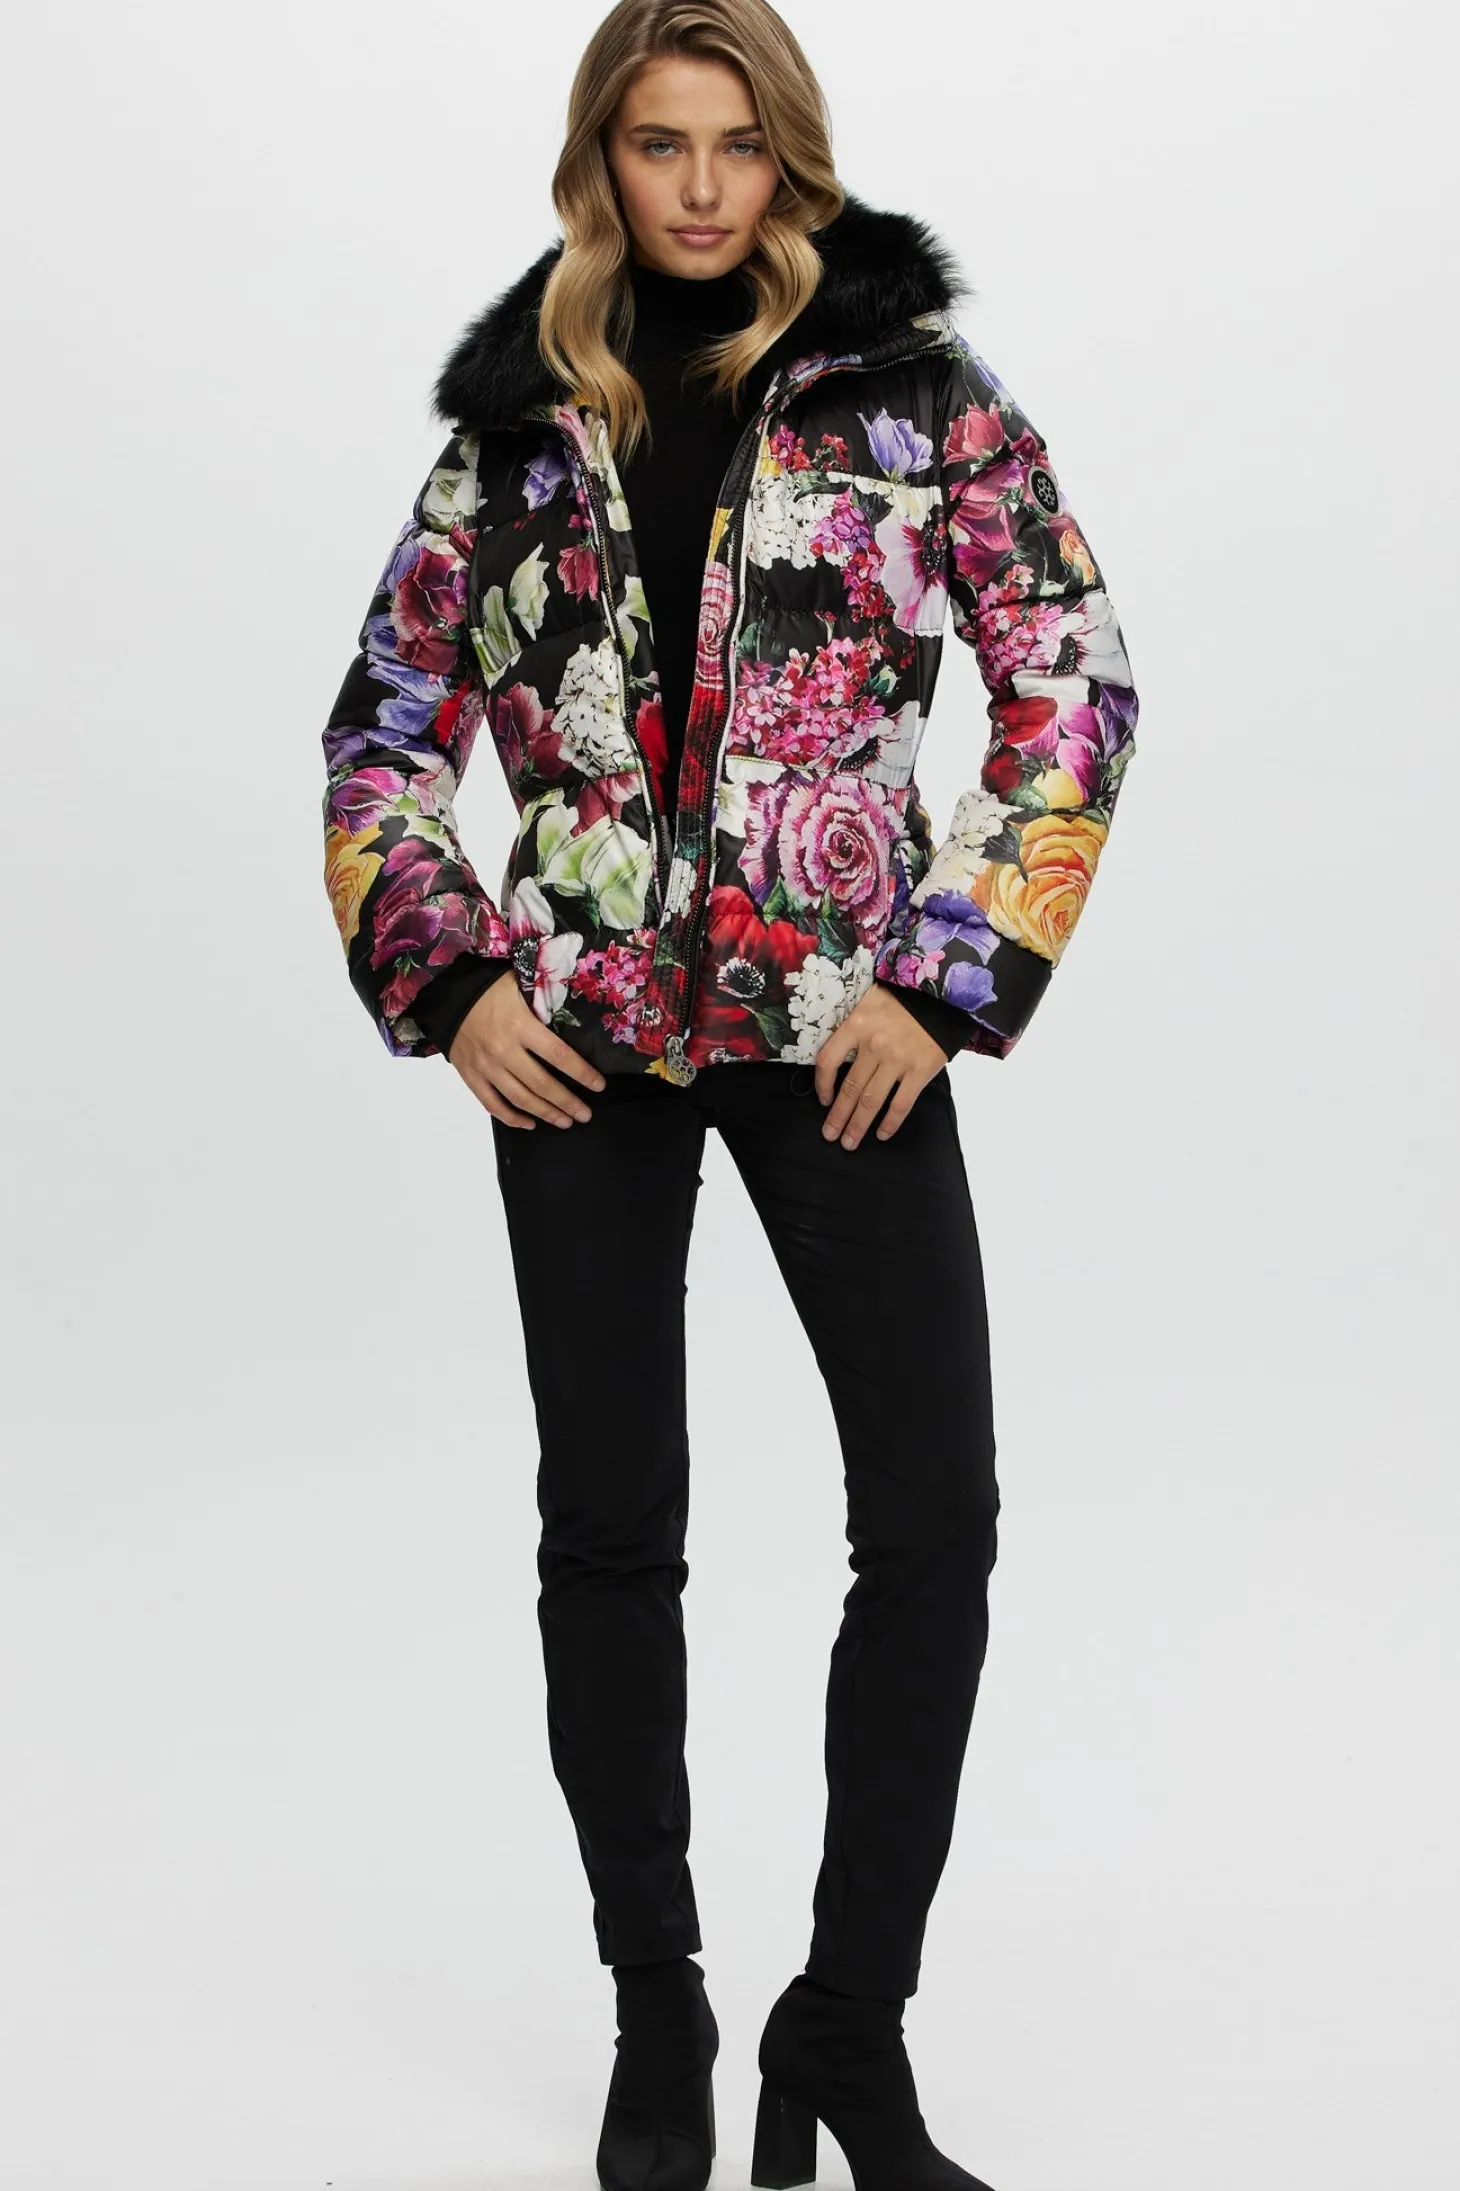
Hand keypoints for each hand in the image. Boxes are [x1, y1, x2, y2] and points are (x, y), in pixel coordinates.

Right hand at [445, 974, 605, 1127]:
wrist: (447, 995)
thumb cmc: (488, 988)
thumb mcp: (520, 984)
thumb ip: (544, 1000)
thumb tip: (574, 1011)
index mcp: (520, 1025)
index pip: (559, 1055)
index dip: (582, 1073)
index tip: (598, 1086)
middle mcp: (504, 1050)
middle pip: (542, 1084)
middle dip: (568, 1102)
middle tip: (585, 1114)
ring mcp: (486, 1066)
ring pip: (520, 1099)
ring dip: (545, 1114)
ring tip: (565, 1121)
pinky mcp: (471, 1076)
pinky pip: (492, 1104)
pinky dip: (512, 1118)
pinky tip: (530, 1124)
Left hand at [813, 985, 948, 1148]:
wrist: (945, 995)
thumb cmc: (906, 997)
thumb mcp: (871, 1001)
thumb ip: (855, 1026)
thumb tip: (842, 1056)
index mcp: (857, 1025)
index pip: (828, 1060)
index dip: (822, 1084)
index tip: (823, 1099)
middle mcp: (874, 1044)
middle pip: (849, 1088)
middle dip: (837, 1117)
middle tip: (830, 1135)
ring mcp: (897, 1059)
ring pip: (871, 1101)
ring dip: (858, 1125)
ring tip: (849, 1142)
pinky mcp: (920, 1070)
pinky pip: (901, 1104)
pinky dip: (890, 1123)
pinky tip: (882, 1134)